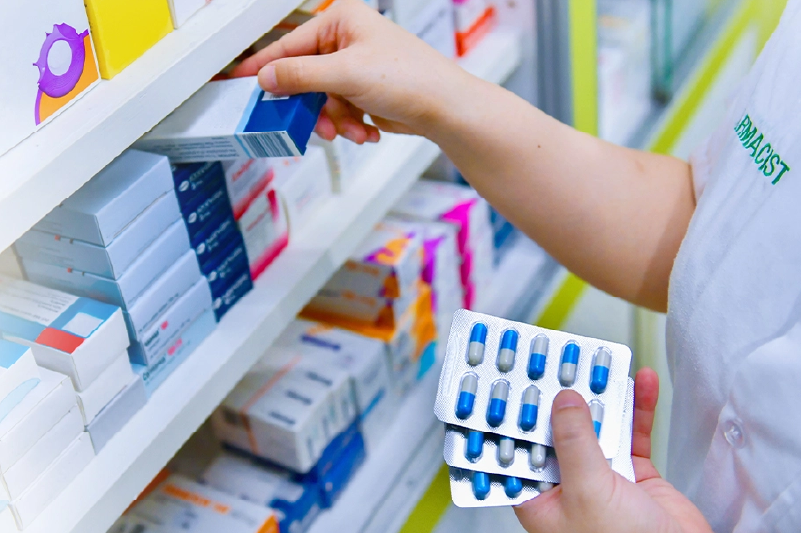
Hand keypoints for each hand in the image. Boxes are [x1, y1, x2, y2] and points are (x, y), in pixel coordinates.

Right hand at [232, 0, 476, 142]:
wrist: (445, 109)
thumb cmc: (411, 79)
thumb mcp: (346, 74)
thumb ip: (301, 75)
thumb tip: (267, 77)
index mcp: (341, 21)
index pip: (290, 44)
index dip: (265, 67)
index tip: (241, 82)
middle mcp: (347, 41)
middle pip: (305, 77)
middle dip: (313, 106)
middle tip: (316, 123)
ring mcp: (356, 68)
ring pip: (322, 101)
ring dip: (335, 121)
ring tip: (351, 130)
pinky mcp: (365, 92)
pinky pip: (340, 112)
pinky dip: (349, 126)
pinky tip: (366, 131)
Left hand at [514, 368, 711, 532]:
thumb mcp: (588, 491)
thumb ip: (574, 442)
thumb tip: (562, 400)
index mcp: (539, 496)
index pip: (517, 445)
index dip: (513, 412)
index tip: (509, 377)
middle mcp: (566, 483)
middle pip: (557, 428)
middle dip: (560, 393)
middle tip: (559, 356)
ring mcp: (600, 476)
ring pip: (596, 424)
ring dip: (600, 393)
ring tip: (598, 360)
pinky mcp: (633, 473)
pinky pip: (633, 431)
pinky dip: (638, 406)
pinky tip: (640, 381)